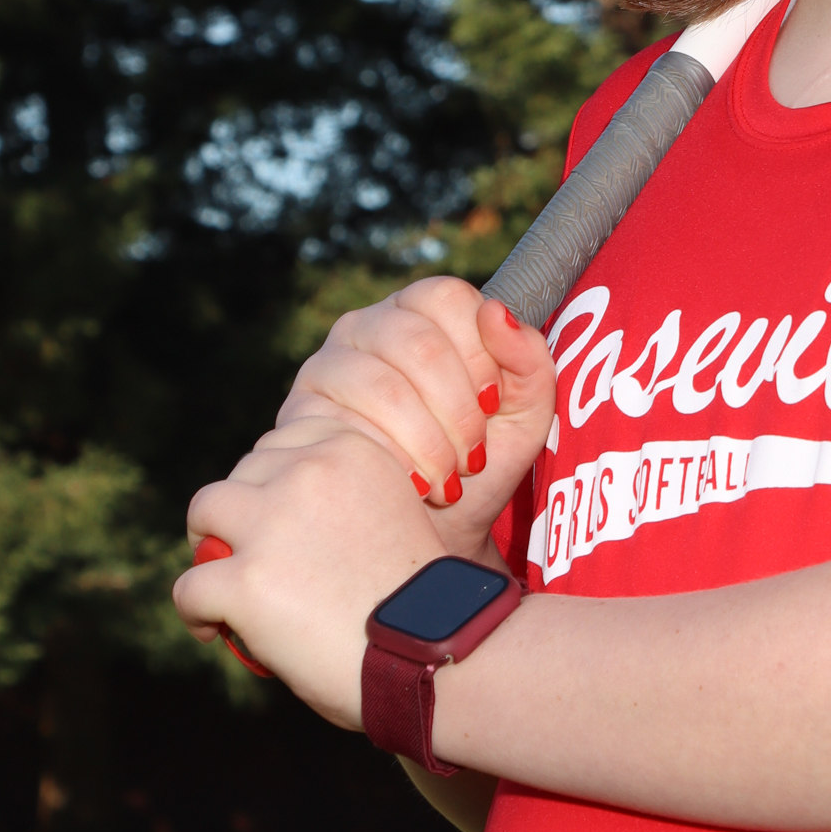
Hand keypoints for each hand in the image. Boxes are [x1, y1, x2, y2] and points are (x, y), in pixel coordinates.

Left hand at [174, 421, 444, 722]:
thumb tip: (292, 523)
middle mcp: (309, 472)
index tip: (281, 517)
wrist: (438, 656)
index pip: (285, 441)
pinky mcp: (244, 580)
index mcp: (352, 450)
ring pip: (205, 510)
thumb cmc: (425, 605)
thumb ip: (347, 503)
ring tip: (219, 583)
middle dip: (243, 511)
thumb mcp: (396, 517)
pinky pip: (190, 586)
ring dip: (210, 545)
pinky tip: (215, 630)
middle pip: (244, 471)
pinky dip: (196, 611)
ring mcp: (271, 525)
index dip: (276, 479)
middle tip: (253, 556)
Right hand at [277, 281, 555, 547]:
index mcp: (422, 314)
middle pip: (418, 342)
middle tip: (472, 456)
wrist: (432, 534)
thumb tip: (496, 313)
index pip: (446, 297)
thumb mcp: (524, 416)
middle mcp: (368, 327)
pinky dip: (391, 463)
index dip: (478, 353)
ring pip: (382, 385)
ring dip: (427, 443)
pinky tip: (409, 486)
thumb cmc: (478, 466)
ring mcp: (327, 366)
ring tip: (445, 479)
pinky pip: (345, 426)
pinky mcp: (301, 414)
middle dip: (457, 410)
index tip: (493, 403)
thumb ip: (529, 361)